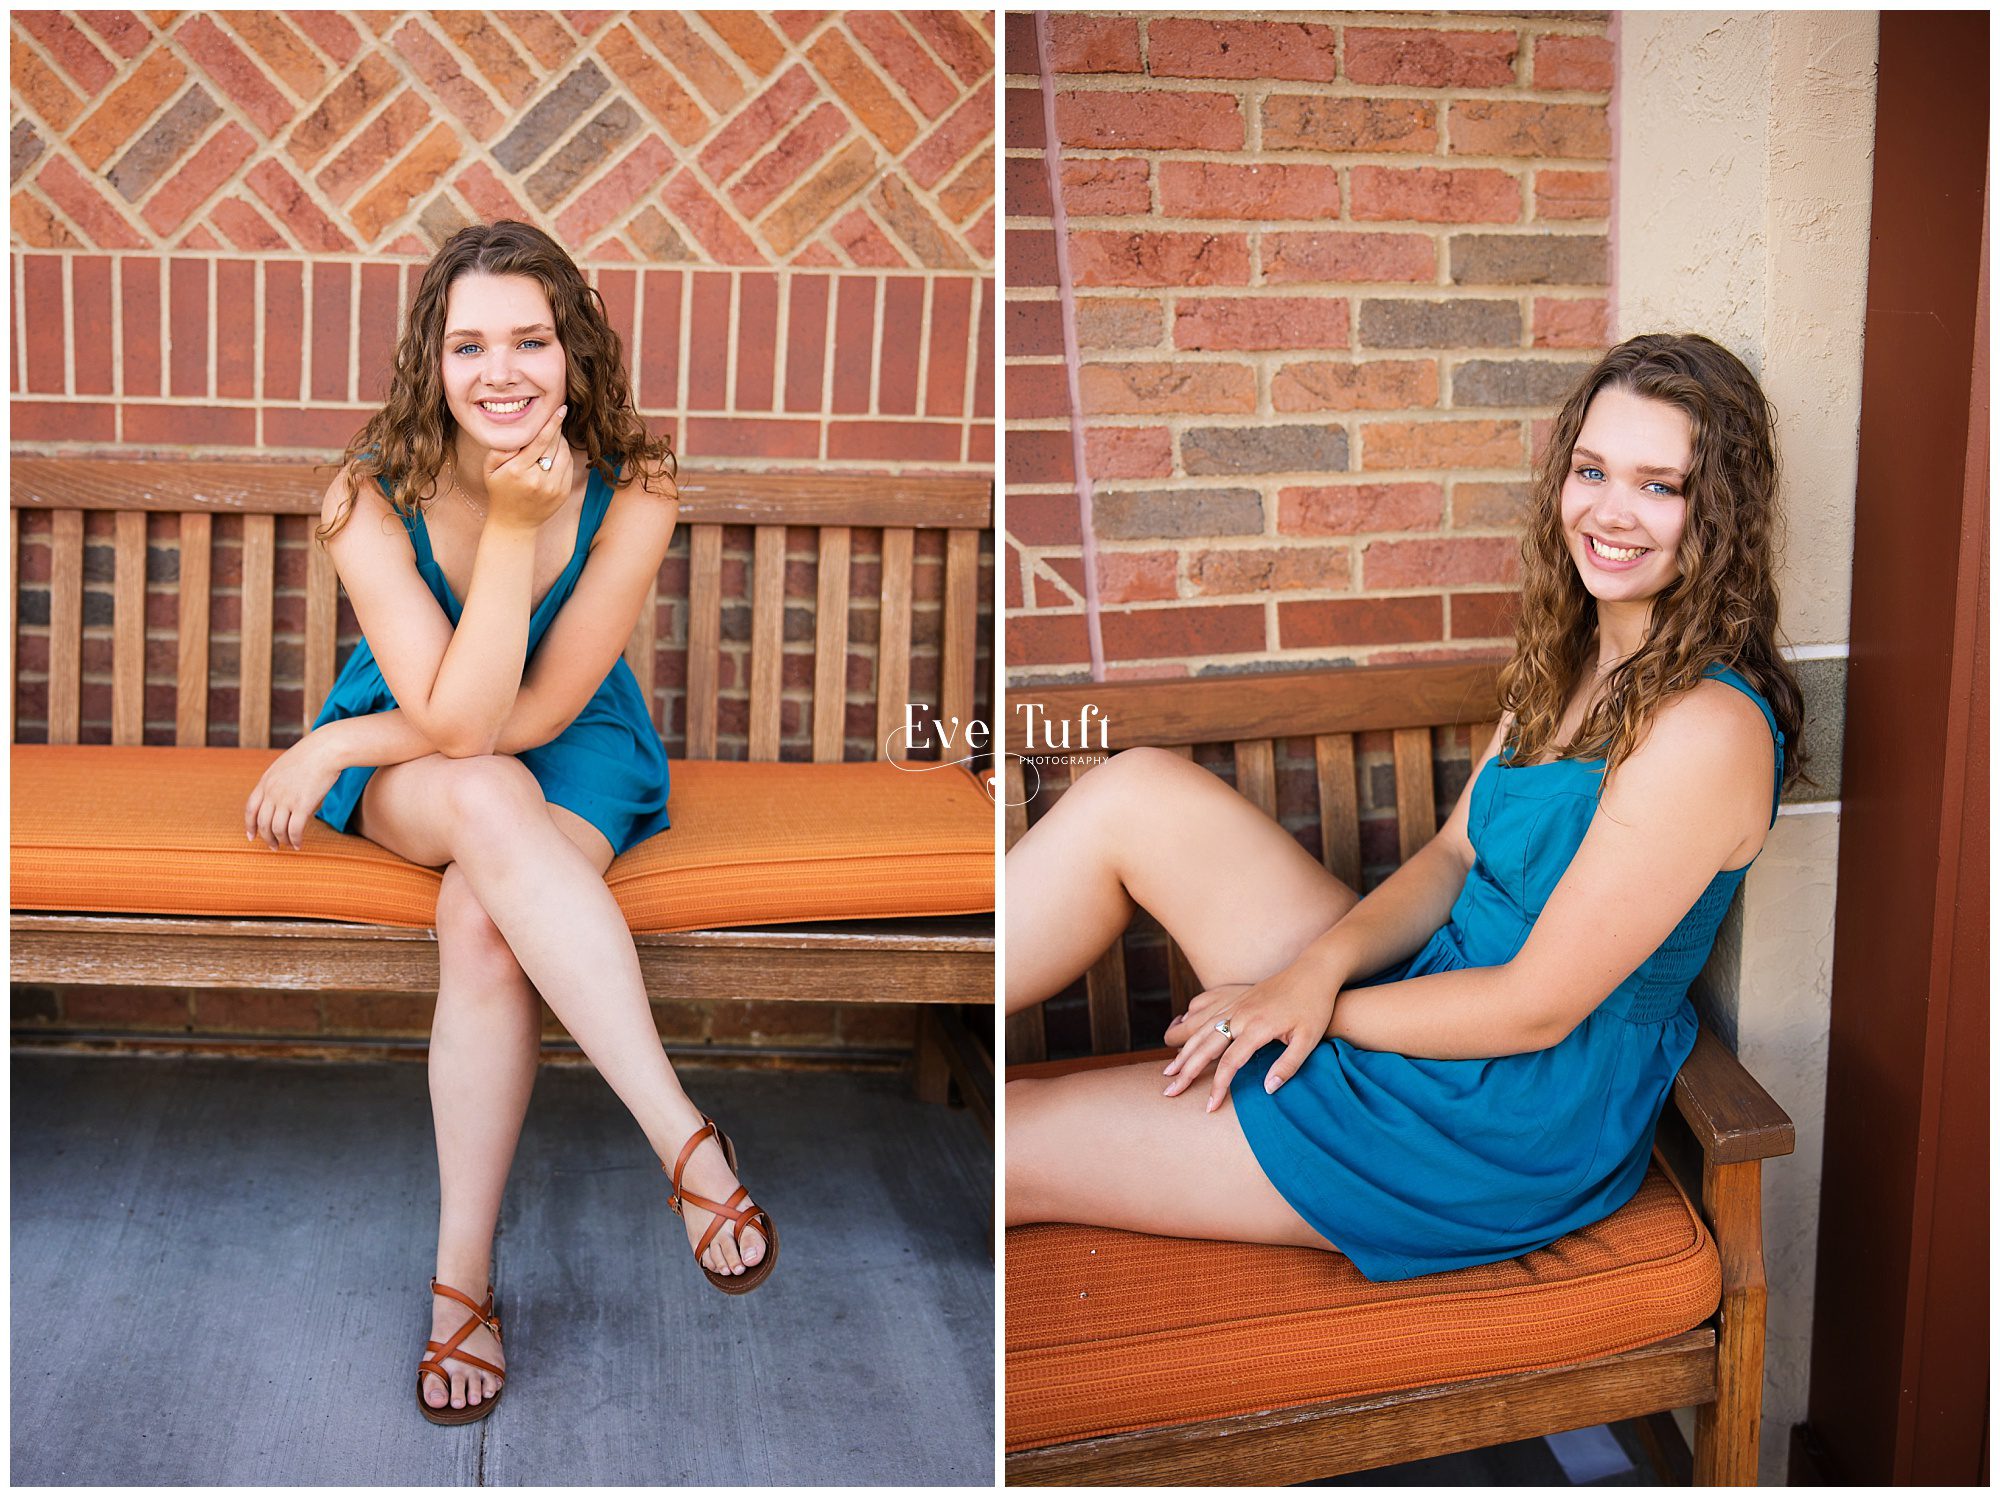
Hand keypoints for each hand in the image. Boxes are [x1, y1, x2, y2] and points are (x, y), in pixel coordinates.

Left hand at [244, 730, 341, 849]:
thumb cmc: (311, 755)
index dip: (250, 825)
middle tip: (273, 846)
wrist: (326, 749)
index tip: (252, 836)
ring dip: (281, 841)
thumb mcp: (284, 766)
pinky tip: (298, 844)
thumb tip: (281, 799)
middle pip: (262, 823)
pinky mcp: (302, 805)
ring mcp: (286, 799)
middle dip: (266, 838)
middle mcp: (272, 792)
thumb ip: (278, 782)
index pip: (250, 809)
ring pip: (277, 829)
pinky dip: (295, 840)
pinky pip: (294, 830)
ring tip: (288, 845)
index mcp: (265, 782)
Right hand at [482, 401, 571, 531]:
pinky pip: (569, 467)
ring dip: (561, 442)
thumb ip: (499, 450)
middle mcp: (539, 479)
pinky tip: (555, 454)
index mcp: (519, 470)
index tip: (561, 409)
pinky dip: (564, 456)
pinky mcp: (563, 493)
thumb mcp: (490, 470)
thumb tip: (516, 435)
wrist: (514, 523)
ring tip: (552, 438)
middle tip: (554, 418)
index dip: (552, 423)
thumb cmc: (500, 491)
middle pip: (555, 445)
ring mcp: (554, 488)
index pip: (540, 441)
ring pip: (564, 455)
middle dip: (556, 430)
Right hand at [1161, 961, 1342, 1112]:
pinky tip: (1183, 1037)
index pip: (1229, 1062)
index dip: (1218, 1086)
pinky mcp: (1236, 998)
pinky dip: (1191, 1027)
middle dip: (1186, 1071)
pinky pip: (1206, 1012)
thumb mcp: (1309, 1039)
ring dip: (1183, 1051)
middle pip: (1205, 1047)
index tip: (1210, 1106)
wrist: (1313, 970)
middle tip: (1170, 1091)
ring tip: (1169, 1070)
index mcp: (1257, 1027)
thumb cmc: (1314, 1006)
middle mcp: (1240, 1014)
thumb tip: (1267, 1089)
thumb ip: (1288, 1065)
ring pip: (1201, 1030)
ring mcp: (1236, 1004)